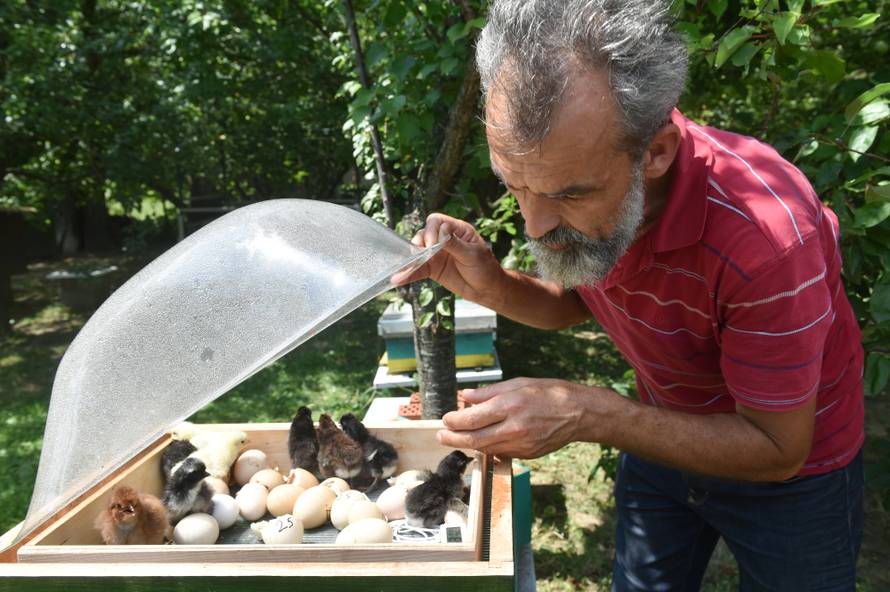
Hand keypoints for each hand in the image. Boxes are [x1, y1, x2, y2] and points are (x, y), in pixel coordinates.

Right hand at [391, 214, 505, 305]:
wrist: (487, 290)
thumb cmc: (485, 268)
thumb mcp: (472, 255)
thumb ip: (455, 244)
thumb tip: (442, 230)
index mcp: (457, 230)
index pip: (438, 222)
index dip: (431, 230)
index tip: (431, 244)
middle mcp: (444, 239)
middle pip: (424, 234)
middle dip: (419, 243)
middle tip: (421, 255)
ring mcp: (437, 254)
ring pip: (417, 251)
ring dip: (409, 259)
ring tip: (400, 270)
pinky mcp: (432, 269)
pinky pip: (418, 269)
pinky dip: (408, 273)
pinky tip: (399, 279)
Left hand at [436, 378, 615, 457]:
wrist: (578, 413)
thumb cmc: (549, 393)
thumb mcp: (517, 384)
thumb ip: (488, 393)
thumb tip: (464, 396)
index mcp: (510, 405)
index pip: (472, 418)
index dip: (454, 421)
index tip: (446, 419)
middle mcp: (514, 427)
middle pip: (474, 440)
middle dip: (453, 439)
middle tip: (441, 436)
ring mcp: (521, 444)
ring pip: (485, 449)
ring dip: (468, 444)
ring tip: (456, 438)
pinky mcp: (527, 454)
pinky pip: (500, 452)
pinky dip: (487, 447)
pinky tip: (481, 440)